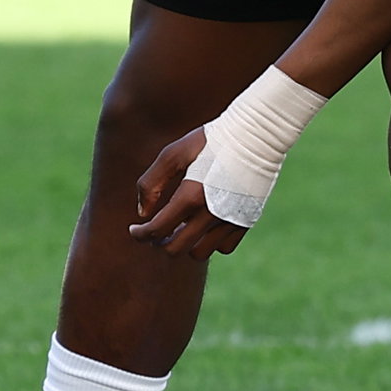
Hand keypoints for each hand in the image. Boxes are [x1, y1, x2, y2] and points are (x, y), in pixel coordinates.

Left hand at [129, 126, 248, 257]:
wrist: (256, 137)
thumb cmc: (210, 141)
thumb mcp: (173, 154)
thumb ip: (151, 184)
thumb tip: (143, 213)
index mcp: (190, 196)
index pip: (156, 231)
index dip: (140, 235)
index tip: (135, 230)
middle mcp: (211, 214)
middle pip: (175, 249)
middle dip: (158, 242)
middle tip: (155, 230)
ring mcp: (231, 220)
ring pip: (199, 253)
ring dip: (184, 244)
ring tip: (180, 227)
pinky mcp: (246, 222)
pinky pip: (223, 247)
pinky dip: (210, 242)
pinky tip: (204, 225)